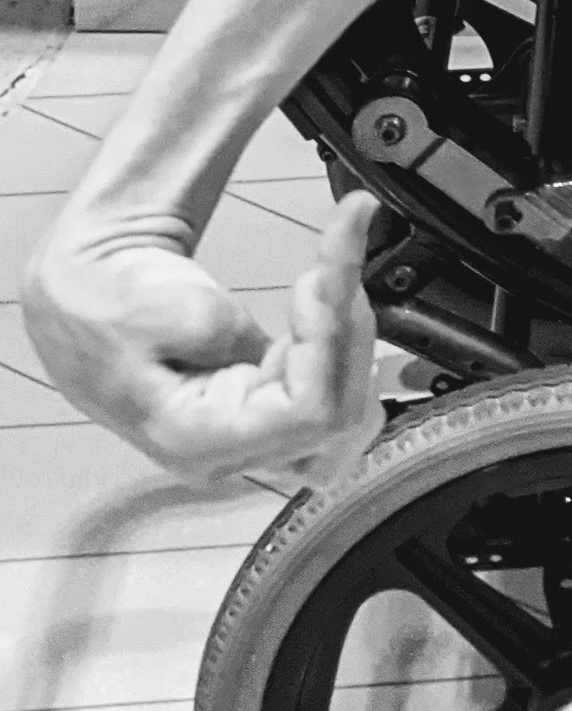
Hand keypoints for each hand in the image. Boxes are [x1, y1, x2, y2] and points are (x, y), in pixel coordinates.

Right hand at [23, 190, 384, 491]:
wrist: (82, 290)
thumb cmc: (106, 304)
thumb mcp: (162, 310)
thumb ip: (226, 334)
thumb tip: (286, 340)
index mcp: (197, 440)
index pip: (306, 414)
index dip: (328, 342)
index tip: (319, 276)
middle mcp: (231, 450)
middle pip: (337, 416)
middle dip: (350, 335)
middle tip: (337, 261)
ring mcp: (250, 429)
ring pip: (342, 405)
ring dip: (351, 334)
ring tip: (335, 266)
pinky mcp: (263, 400)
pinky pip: (325, 380)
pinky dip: (338, 330)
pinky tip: (325, 283)